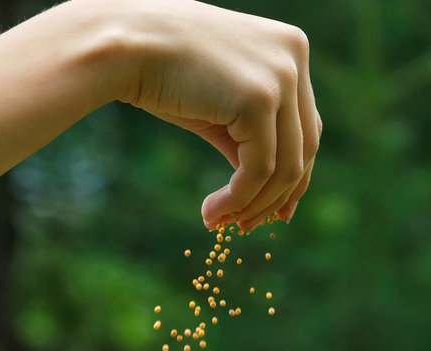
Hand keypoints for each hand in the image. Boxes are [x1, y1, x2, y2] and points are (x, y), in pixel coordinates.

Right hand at [115, 0, 321, 231]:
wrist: (123, 45)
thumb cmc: (163, 71)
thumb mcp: (222, 101)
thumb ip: (252, 135)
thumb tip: (270, 189)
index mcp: (291, 47)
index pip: (307, 126)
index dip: (296, 176)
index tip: (277, 210)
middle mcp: (295, 58)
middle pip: (305, 148)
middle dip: (278, 196)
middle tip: (247, 225)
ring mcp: (282, 77)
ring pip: (287, 166)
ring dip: (255, 204)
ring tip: (222, 222)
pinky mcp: (259, 99)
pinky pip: (260, 169)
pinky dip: (240, 198)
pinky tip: (213, 210)